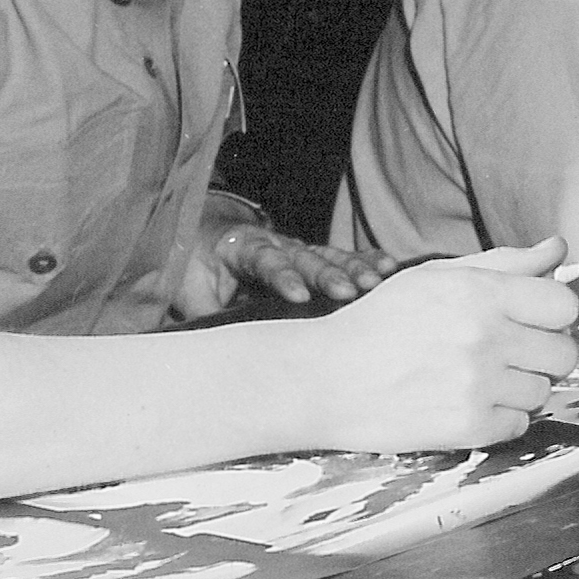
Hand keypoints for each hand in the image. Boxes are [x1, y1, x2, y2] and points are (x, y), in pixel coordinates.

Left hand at [177, 219, 394, 320]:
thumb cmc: (196, 266)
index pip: (266, 261)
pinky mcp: (313, 258)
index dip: (283, 276)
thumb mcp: (189, 290)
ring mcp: (298, 249)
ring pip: (329, 256)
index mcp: (242, 248)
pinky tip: (389, 267)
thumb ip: (207, 310)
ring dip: (354, 268)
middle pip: (306, 257)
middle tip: (349, 291)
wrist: (204, 235)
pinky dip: (366, 261)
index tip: (298, 294)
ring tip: (378, 281)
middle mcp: (276, 244)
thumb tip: (216, 342)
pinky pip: (342, 257)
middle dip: (329, 274)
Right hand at [302, 238, 578, 449]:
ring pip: (543, 391)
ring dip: (518, 387)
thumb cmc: (381, 323)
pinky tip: (464, 402)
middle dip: (541, 353)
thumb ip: (505, 263)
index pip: (565, 305)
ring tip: (474, 378)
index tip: (531, 321)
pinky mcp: (470, 427)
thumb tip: (558, 248)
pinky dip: (499, 418)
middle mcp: (484, 338)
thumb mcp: (436, 277)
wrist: (325, 379)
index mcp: (480, 293)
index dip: (553, 314)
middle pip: (565, 353)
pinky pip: (520, 424)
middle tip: (504, 353)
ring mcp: (478, 385)